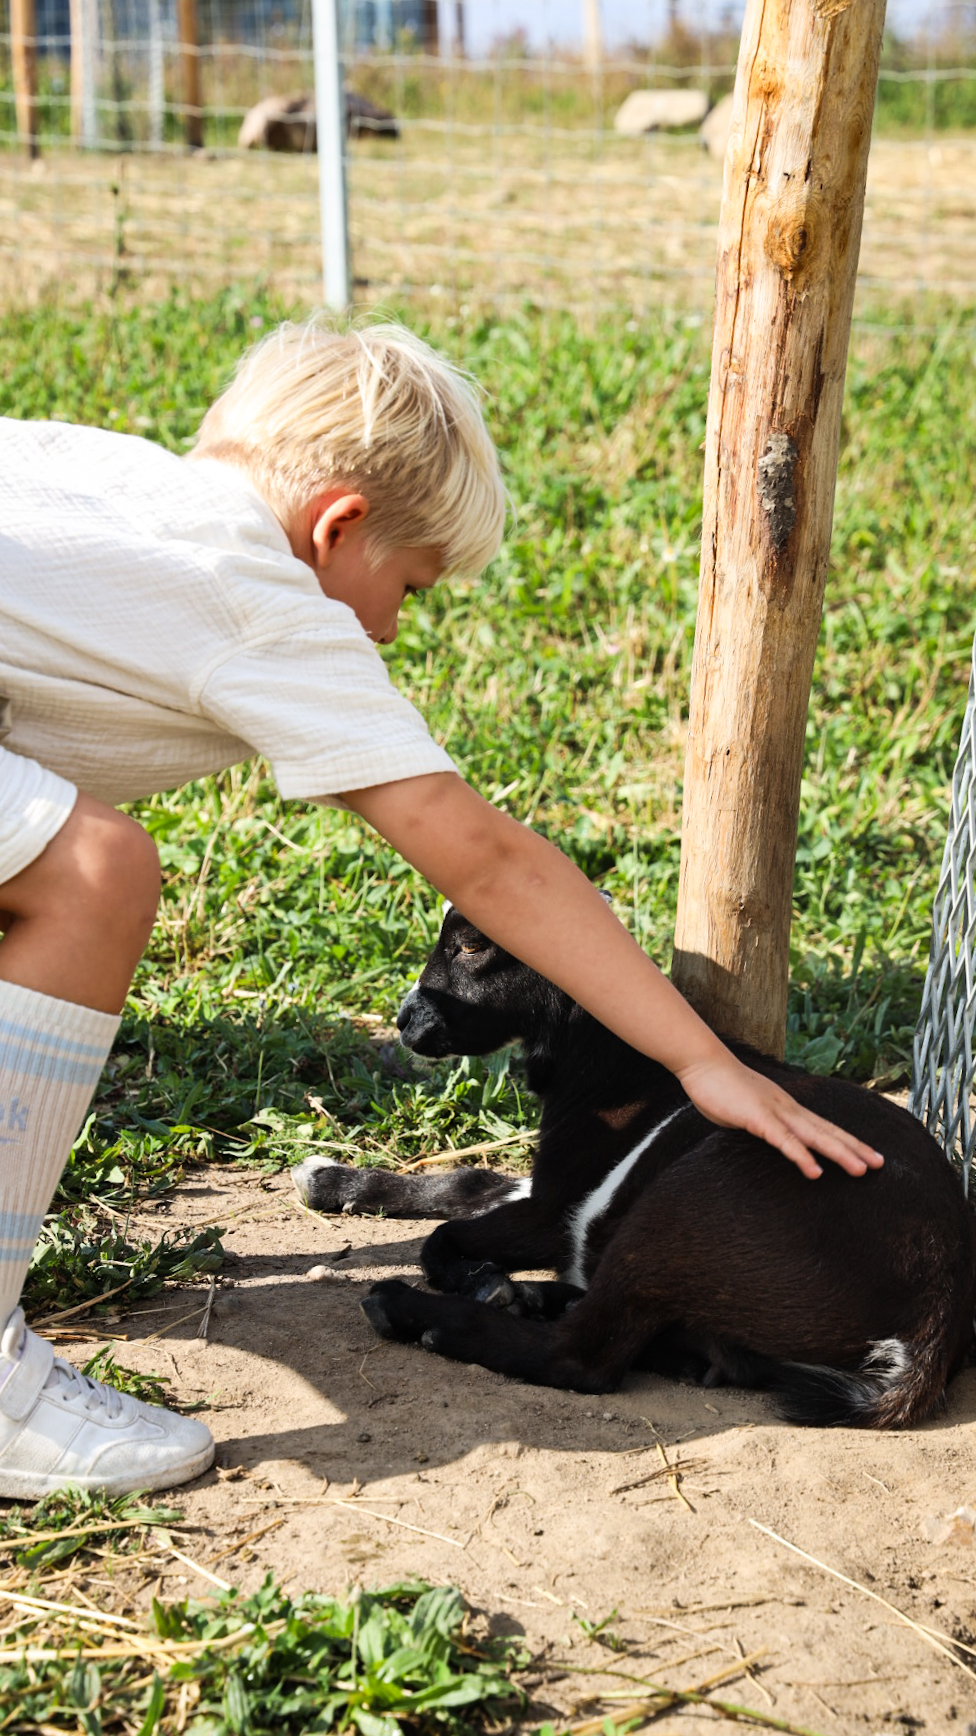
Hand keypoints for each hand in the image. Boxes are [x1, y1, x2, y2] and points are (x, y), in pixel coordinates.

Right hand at [676, 1053, 884, 1179]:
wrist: (703, 1063)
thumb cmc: (721, 1087)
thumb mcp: (748, 1110)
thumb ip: (762, 1124)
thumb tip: (768, 1135)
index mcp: (787, 1107)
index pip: (824, 1126)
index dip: (847, 1141)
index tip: (868, 1154)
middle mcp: (788, 1108)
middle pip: (828, 1131)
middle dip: (855, 1148)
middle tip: (880, 1164)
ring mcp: (776, 1112)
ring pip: (814, 1136)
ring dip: (840, 1153)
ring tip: (861, 1170)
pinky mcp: (759, 1119)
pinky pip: (784, 1141)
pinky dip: (802, 1156)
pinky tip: (815, 1172)